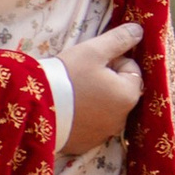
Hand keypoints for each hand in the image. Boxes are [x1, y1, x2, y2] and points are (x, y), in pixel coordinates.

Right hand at [61, 22, 144, 155]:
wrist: (35, 107)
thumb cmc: (68, 75)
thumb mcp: (93, 51)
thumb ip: (119, 40)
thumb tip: (139, 30)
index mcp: (129, 95)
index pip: (131, 69)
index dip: (113, 61)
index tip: (93, 62)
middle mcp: (122, 119)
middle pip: (120, 90)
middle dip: (106, 81)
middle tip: (81, 75)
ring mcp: (104, 134)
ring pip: (106, 108)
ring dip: (97, 99)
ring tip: (73, 92)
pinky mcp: (86, 143)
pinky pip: (92, 125)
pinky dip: (85, 116)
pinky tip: (69, 110)